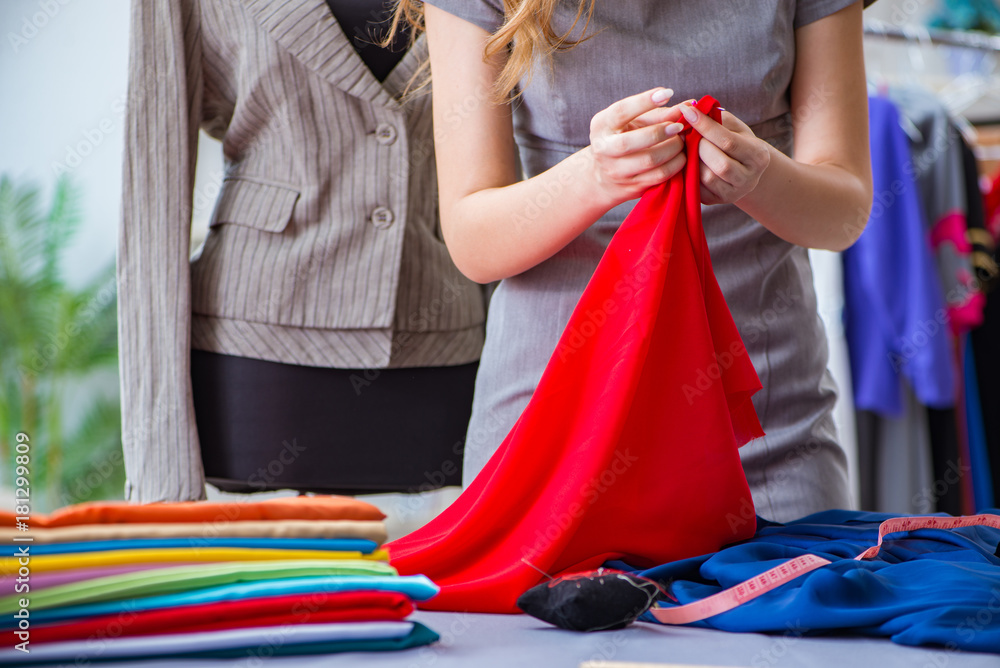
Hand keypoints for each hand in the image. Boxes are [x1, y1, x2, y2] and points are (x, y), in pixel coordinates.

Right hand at [586, 87, 687, 206]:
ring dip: (672, 148)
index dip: (644, 102)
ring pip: (649, 160)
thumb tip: (689, 104)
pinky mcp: (632, 186)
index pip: (620, 112)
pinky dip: (675, 164)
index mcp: (602, 126)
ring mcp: (617, 171)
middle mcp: (604, 149)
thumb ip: (659, 113)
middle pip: (630, 142)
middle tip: (678, 126)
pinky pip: (659, 176)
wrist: (606, 178)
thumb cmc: (625, 139)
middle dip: (660, 132)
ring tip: (682, 141)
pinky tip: (681, 156)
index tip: (668, 93)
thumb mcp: (634, 122)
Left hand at [678, 104, 770, 205]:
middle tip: (688, 134)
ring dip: (692, 160)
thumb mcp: (734, 128)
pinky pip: (698, 189)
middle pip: (720, 163)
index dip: (706, 126)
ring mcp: (733, 194)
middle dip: (699, 146)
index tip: (688, 111)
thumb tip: (693, 109)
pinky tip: (686, 160)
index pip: (729, 141)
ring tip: (687, 147)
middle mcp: (749, 178)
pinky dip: (689, 173)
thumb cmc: (736, 142)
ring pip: (708, 178)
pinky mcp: (716, 202)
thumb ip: (718, 118)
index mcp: (758, 156)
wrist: (742, 171)